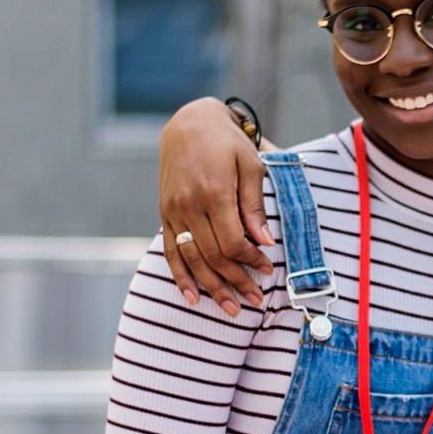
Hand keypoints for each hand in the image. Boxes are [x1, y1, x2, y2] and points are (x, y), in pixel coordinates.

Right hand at [159, 97, 273, 316]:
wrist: (188, 124)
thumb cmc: (227, 144)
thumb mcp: (251, 166)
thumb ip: (255, 206)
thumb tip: (264, 242)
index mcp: (213, 193)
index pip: (232, 242)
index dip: (251, 262)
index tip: (268, 271)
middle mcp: (188, 205)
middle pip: (213, 256)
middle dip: (236, 282)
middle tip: (255, 301)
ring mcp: (172, 211)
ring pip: (192, 259)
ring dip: (212, 287)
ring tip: (230, 309)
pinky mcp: (164, 213)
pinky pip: (171, 251)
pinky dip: (180, 276)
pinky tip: (192, 297)